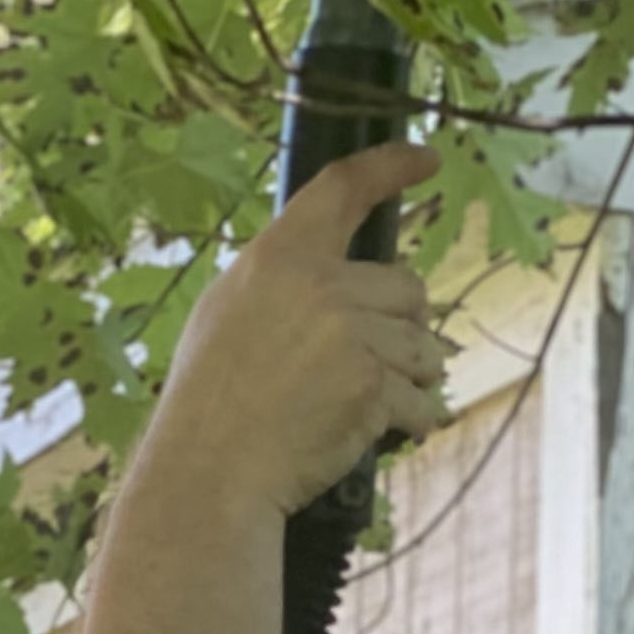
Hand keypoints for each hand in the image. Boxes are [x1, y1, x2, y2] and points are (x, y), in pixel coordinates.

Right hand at [135, 141, 452, 522]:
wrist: (210, 474)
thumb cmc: (208, 406)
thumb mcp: (226, 317)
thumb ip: (282, 286)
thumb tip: (337, 281)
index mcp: (277, 258)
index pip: (342, 189)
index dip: (389, 166)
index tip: (425, 159)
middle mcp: (318, 285)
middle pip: (407, 287)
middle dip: (401, 328)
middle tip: (368, 367)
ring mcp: (349, 334)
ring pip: (423, 347)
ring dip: (408, 379)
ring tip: (363, 407)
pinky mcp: (370, 385)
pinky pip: (420, 399)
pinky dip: (409, 422)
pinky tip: (379, 433)